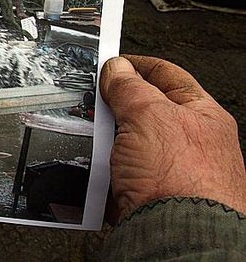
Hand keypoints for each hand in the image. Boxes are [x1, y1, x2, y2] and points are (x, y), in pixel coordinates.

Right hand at [100, 55, 245, 220]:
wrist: (175, 235)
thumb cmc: (180, 179)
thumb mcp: (148, 115)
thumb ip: (129, 87)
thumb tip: (116, 69)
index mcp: (202, 115)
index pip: (166, 76)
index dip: (136, 66)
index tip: (110, 64)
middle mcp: (189, 142)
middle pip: (142, 110)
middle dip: (116, 106)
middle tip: (97, 103)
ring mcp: (168, 169)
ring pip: (125, 142)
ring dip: (107, 140)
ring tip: (99, 141)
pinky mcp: (147, 193)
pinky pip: (117, 171)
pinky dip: (102, 168)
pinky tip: (98, 167)